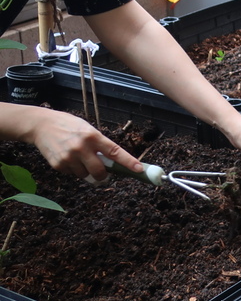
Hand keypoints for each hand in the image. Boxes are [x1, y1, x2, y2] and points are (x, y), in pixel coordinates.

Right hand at [26, 108, 141, 180]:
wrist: (42, 125)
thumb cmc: (69, 126)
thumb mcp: (88, 129)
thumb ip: (99, 144)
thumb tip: (112, 162)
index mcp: (92, 136)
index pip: (115, 152)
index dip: (128, 162)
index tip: (139, 169)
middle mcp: (81, 147)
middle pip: (99, 171)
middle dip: (103, 175)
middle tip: (103, 174)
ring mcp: (68, 157)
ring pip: (85, 175)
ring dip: (86, 171)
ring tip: (79, 158)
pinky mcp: (58, 165)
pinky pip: (72, 174)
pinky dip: (74, 169)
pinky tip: (68, 158)